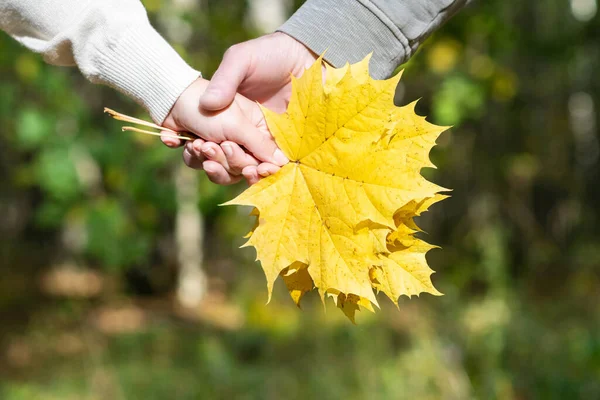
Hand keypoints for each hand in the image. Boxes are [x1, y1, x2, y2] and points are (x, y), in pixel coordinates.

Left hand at [160, 77, 287, 183]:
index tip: (251, 172)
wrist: (170, 100)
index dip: (262, 168)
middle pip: (245, 168)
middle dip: (227, 161)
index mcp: (257, 129)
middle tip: (213, 146)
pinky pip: (204, 167)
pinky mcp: (204, 150)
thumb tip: (284, 163)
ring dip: (209, 160)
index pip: (268, 157)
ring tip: (197, 144)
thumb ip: (261, 145)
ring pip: (224, 171)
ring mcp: (223, 145)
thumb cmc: (208, 109)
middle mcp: (243, 139)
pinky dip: (193, 157)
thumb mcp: (237, 126)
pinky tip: (186, 142)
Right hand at [181, 32, 318, 182]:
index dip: (201, 152)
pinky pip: (279, 165)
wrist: (306, 52)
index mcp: (229, 119)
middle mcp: (246, 135)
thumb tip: (208, 104)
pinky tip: (271, 169)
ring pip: (252, 169)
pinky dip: (273, 171)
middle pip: (229, 163)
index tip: (197, 148)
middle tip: (219, 155)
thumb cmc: (270, 53)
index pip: (211, 145)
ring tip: (251, 169)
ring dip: (247, 174)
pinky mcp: (291, 146)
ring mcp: (268, 142)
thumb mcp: (241, 60)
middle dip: (221, 166)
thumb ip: (225, 80)